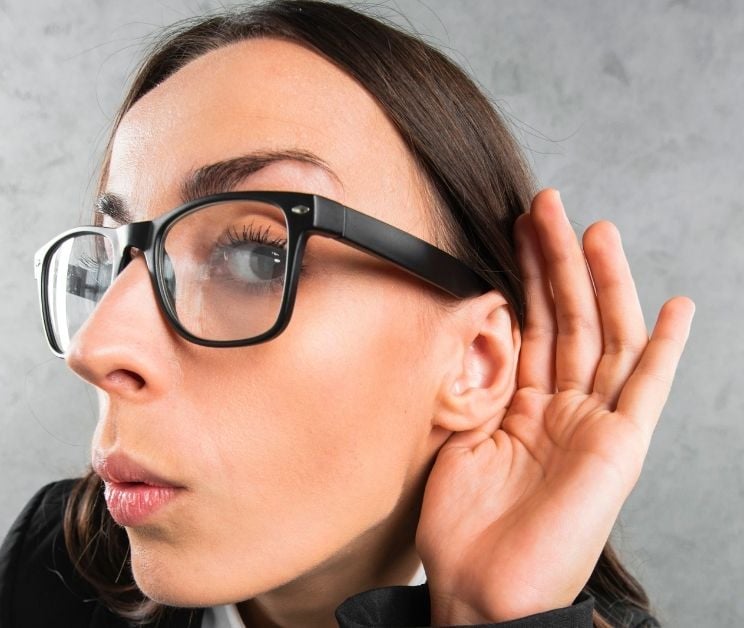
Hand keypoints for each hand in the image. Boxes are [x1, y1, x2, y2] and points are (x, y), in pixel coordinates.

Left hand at [415, 188, 695, 623]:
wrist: (479, 585)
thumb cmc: (459, 524)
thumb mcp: (452, 432)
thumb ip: (467, 380)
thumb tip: (460, 323)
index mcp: (521, 405)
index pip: (528, 324)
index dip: (524, 274)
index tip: (513, 225)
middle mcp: (561, 409)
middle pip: (567, 318)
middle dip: (557, 260)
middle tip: (546, 204)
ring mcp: (593, 425)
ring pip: (602, 337)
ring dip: (599, 282)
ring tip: (592, 228)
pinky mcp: (620, 448)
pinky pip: (646, 389)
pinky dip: (663, 347)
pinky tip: (674, 306)